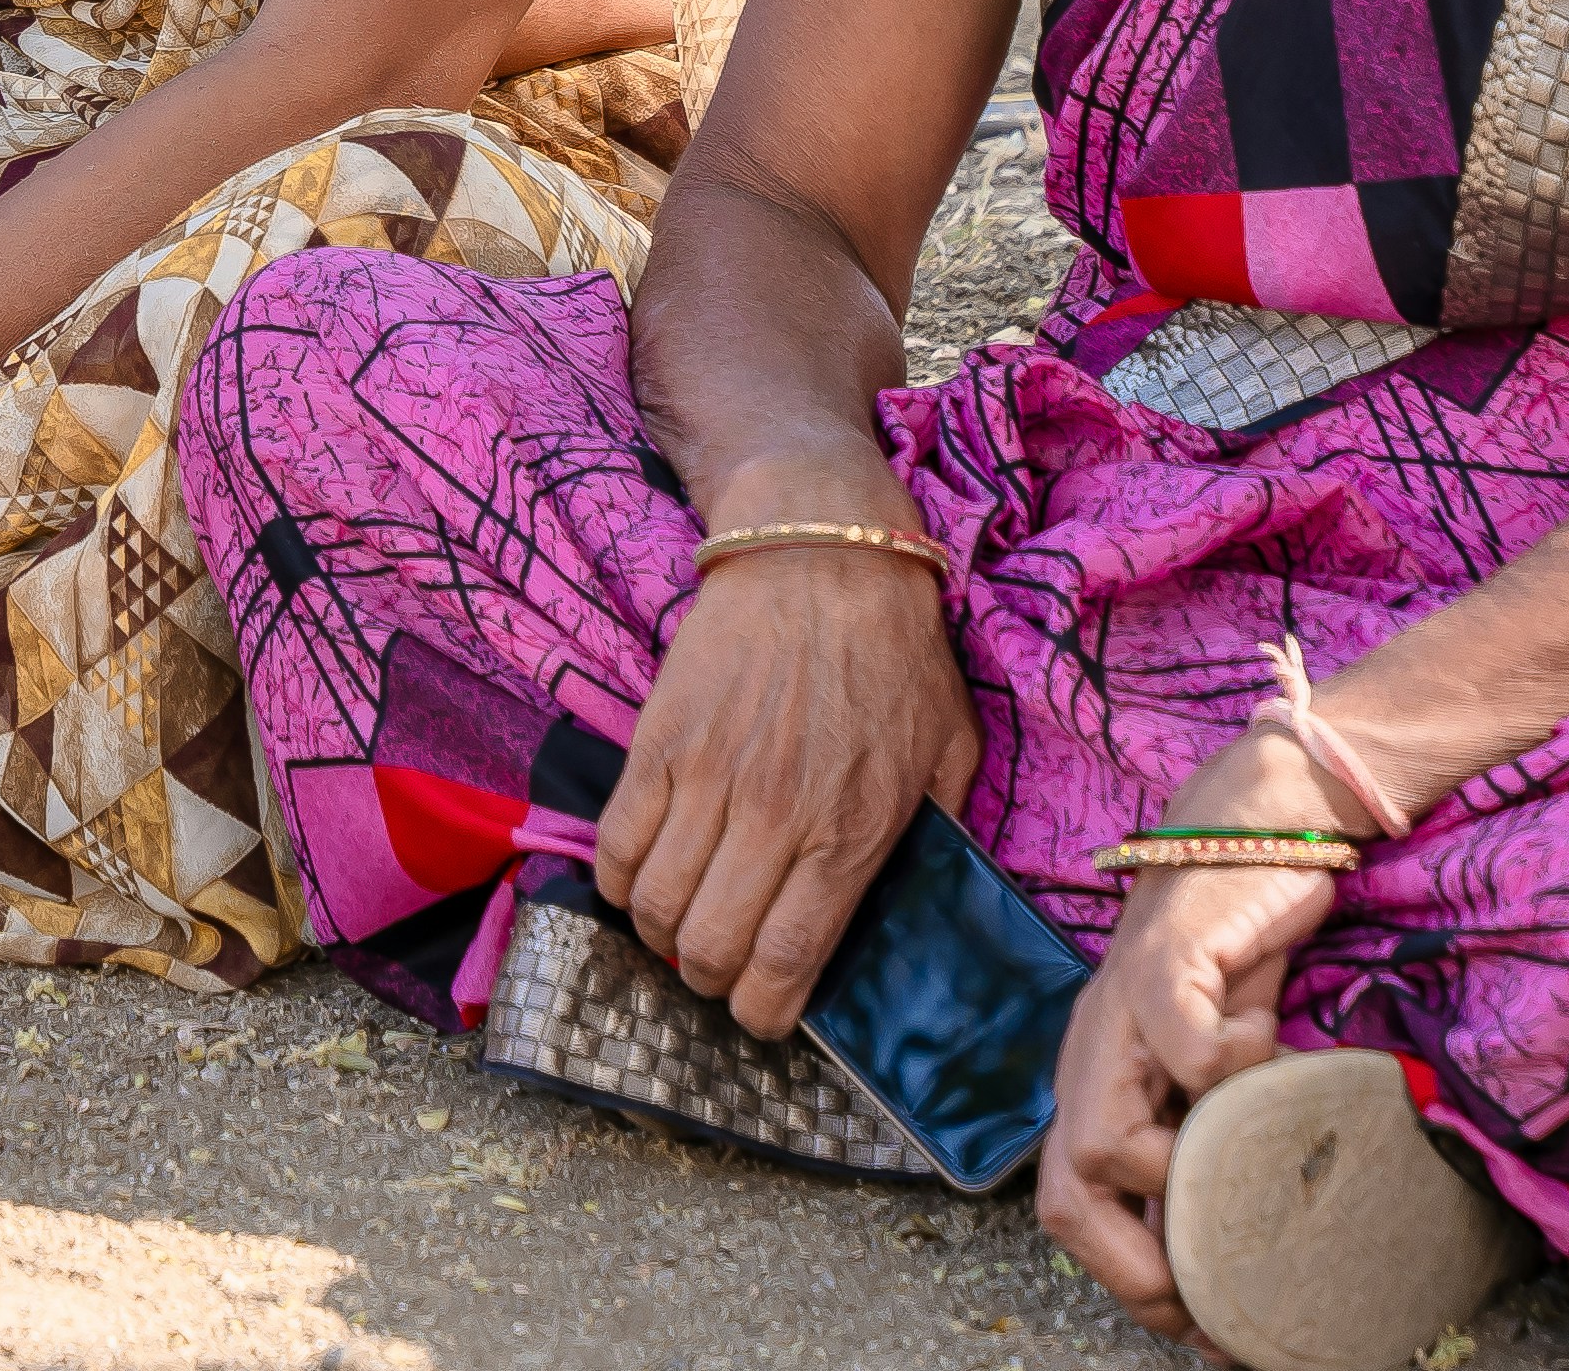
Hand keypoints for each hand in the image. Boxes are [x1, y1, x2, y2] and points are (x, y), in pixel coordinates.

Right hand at [600, 523, 977, 1035]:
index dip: (764, 1011)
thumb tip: (915, 902)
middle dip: (708, 980)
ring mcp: (711, 778)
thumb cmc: (895, 653)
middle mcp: (777, 816)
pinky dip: (619, 880)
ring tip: (678, 922)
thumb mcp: (950, 750)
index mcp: (852, 831)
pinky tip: (640, 876)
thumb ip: (937, 832)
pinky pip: (617, 842)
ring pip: (655, 906)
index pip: (788, 961)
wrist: (820, 553)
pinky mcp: (660, 741)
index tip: (761, 1013)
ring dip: (660, 935)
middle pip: (710, 948)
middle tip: (717, 964)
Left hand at [1039, 735, 1345, 1332]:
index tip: (1201, 1328)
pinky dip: (1229, 1060)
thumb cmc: (1240, 962)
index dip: (1124, 1282)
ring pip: (1107, 1140)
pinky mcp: (1162, 959)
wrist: (1254, 829)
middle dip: (1137, 1265)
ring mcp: (1115, 1011)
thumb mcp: (1221, 1072)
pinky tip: (1264, 1037)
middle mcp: (1091, 1057)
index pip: (1066, 1209)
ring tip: (1256, 1126)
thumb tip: (1241, 1254)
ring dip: (1192, 1163)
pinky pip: (1180, 1044)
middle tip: (1219, 1288)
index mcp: (1097, 1089)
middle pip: (1065, 1192)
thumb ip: (1211, 1143)